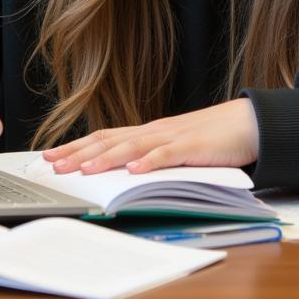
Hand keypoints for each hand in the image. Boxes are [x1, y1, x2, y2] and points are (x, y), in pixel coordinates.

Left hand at [42, 98, 259, 175]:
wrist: (248, 122)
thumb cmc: (212, 138)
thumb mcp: (175, 149)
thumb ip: (151, 158)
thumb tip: (123, 176)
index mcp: (148, 132)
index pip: (105, 137)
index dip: (77, 146)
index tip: (51, 156)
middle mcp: (154, 131)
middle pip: (110, 140)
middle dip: (79, 153)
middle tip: (53, 165)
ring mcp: (173, 137)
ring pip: (133, 146)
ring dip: (106, 158)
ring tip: (84, 169)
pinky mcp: (193, 146)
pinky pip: (168, 155)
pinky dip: (150, 162)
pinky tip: (135, 171)